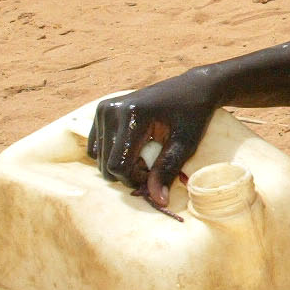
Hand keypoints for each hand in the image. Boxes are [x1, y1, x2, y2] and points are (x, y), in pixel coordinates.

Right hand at [88, 70, 219, 209]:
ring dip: (120, 164)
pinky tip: (134, 147)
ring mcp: (104, 108)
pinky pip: (96, 147)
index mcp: (132, 115)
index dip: (136, 179)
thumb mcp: (185, 144)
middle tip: (153, 164)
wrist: (192, 88)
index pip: (118, 166)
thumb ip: (167, 171)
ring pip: (98, 158)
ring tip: (145, 154)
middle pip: (106, 165)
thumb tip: (158, 201)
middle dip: (128, 173)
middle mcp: (111, 110)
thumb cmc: (193, 116)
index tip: (156, 174)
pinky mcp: (101, 110)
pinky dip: (112, 154)